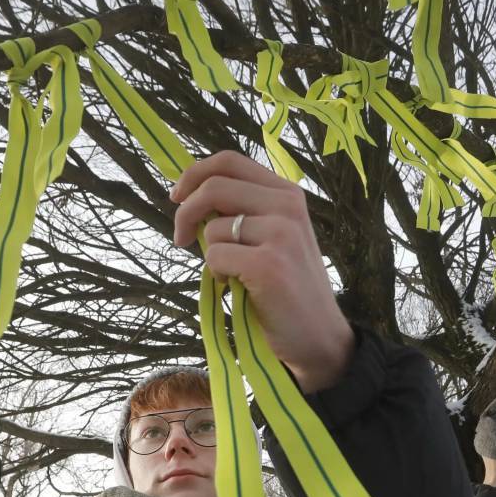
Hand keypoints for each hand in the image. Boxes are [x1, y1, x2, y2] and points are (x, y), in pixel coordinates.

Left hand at [170, 151, 353, 393]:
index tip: (177, 195)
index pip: (230, 161)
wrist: (318, 335)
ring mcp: (281, 234)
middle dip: (184, 212)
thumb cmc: (287, 287)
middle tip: (180, 239)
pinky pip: (215, 257)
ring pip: (212, 228)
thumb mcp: (274, 236)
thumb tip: (190, 197)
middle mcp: (287, 206)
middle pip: (213, 187)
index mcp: (287, 193)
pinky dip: (216, 275)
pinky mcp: (269, 264)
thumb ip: (244, 211)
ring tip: (231, 274)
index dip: (194, 174)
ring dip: (209, 254)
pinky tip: (238, 287)